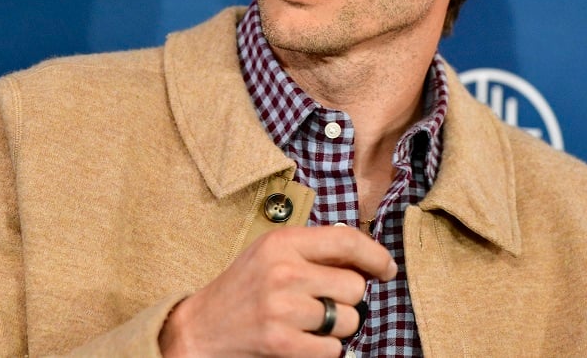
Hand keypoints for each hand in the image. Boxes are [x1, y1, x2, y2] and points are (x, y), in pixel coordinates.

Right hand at [158, 225, 396, 356]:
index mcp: (283, 242)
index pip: (347, 240)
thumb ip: (313, 250)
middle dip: (348, 298)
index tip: (387, 268)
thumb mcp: (272, 253)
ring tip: (310, 322)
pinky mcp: (281, 343)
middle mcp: (284, 271)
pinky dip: (324, 349)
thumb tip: (367, 259)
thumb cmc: (243, 288)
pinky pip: (333, 350)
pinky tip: (303, 340)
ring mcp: (282, 309)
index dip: (376, 255)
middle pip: (354, 286)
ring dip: (337, 326)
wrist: (200, 328)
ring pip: (348, 320)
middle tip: (326, 302)